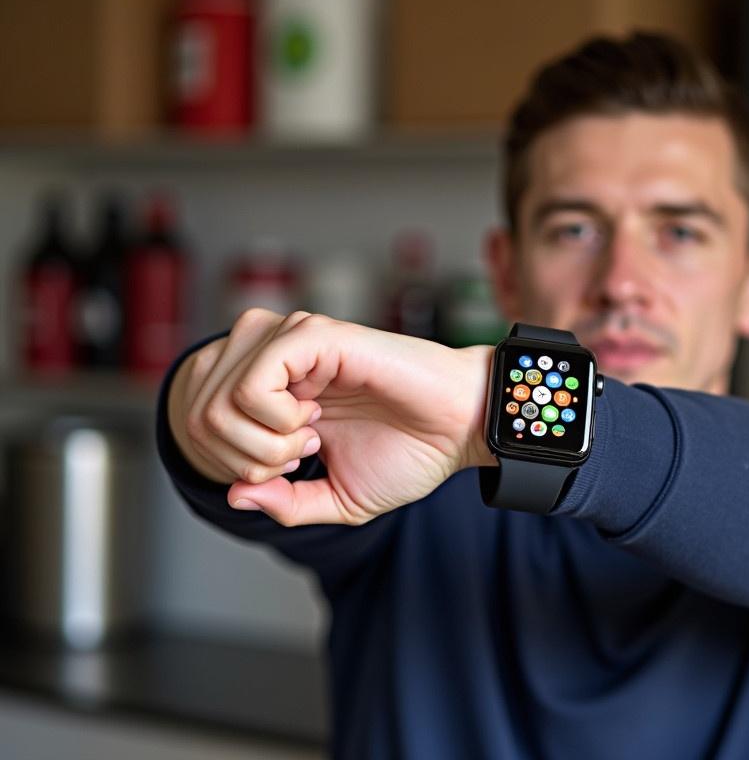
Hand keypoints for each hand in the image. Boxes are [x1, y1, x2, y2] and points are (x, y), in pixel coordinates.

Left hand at [169, 308, 495, 526]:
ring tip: (308, 437)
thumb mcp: (334, 498)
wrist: (460, 429)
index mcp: (272, 387)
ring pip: (218, 397)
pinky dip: (275, 418)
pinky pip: (253, 381)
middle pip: (199, 412)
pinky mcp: (315, 336)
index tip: (290, 467)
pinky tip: (313, 418)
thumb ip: (283, 503)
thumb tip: (231, 496)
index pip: (199, 420)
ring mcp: (292, 342)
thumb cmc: (409, 454)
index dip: (233, 466)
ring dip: (260, 439)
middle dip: (244, 457)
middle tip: (299, 455)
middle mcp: (274, 356)